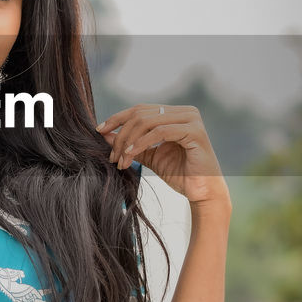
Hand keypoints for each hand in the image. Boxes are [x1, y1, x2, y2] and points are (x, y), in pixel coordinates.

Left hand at [97, 103, 230, 205]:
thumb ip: (130, 143)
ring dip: (128, 142)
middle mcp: (185, 111)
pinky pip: (160, 132)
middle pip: (141, 114)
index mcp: (175, 113)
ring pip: (148, 122)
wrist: (202, 192)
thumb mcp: (149, 155)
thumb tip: (104, 133)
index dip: (117, 118)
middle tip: (112, 156)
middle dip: (121, 134)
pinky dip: (141, 143)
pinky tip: (130, 155)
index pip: (140, 109)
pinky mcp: (195, 131)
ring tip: (120, 160)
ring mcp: (192, 119)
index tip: (99, 131)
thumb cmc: (179, 174)